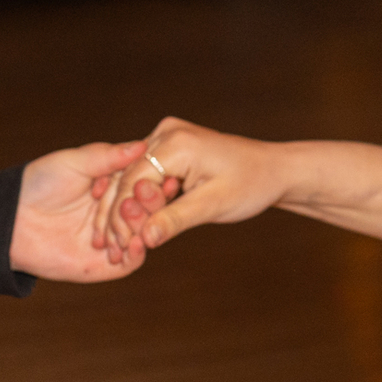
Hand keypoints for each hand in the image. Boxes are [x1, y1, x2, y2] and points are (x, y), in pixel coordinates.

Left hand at [8, 140, 155, 280]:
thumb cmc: (39, 184)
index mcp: (114, 187)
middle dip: (151, 202)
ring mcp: (113, 239)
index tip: (166, 175)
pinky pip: (130, 262)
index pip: (144, 184)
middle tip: (149, 193)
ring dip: (143, 225)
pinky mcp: (105, 264)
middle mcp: (117, 213)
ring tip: (131, 212)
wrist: (11, 220)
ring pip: (143, 235)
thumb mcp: (74, 162)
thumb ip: (108, 156)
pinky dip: (137, 253)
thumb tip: (142, 144)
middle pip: (148, 210)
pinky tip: (136, 242)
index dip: (156, 180)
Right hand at [105, 117, 295, 251]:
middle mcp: (166, 133)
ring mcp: (166, 137)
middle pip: (127, 178)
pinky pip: (144, 174)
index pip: (133, 181)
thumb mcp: (213, 205)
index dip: (121, 216)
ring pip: (131, 177)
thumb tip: (144, 239)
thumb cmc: (251, 184)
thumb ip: (175, 220)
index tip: (116, 246)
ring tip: (113, 243)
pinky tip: (128, 226)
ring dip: (123, 209)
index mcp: (176, 142)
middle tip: (107, 249)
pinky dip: (137, 200)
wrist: (273, 169)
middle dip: (117, 215)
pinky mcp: (169, 147)